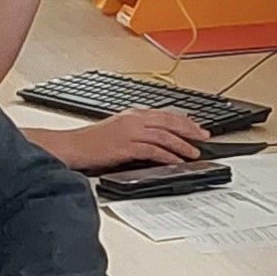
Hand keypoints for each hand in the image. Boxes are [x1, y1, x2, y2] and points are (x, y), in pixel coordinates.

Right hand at [54, 107, 208, 171]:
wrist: (73, 146)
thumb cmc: (92, 141)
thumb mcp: (119, 129)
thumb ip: (138, 130)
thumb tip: (159, 138)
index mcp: (133, 114)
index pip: (165, 114)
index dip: (184, 121)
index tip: (197, 128)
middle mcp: (134, 120)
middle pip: (169, 121)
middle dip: (189, 130)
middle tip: (203, 137)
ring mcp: (129, 132)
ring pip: (164, 135)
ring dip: (182, 145)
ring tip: (193, 153)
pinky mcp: (125, 147)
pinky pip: (152, 150)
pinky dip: (166, 155)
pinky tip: (175, 161)